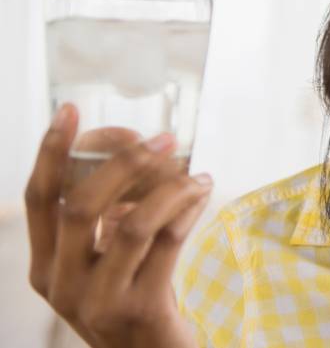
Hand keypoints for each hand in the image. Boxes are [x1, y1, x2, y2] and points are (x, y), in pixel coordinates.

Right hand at [24, 104, 211, 347]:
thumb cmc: (134, 297)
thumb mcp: (108, 257)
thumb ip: (112, 211)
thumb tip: (139, 150)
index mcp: (45, 266)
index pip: (39, 199)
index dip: (51, 151)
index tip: (69, 110)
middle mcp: (61, 284)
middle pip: (81, 206)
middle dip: (124, 164)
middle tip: (163, 139)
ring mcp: (99, 300)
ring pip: (131, 223)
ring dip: (169, 188)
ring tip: (195, 174)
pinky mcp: (141, 309)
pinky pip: (168, 243)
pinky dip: (187, 210)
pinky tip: (201, 196)